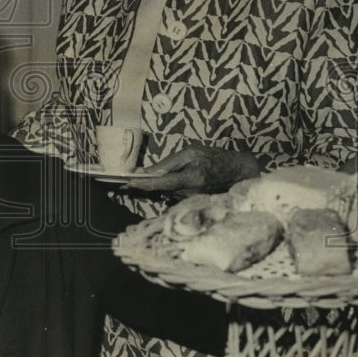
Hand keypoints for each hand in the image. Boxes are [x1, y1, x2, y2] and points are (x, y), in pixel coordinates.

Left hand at [123, 144, 259, 196]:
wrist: (237, 172)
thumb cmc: (214, 158)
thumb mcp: (191, 152)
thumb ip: (170, 163)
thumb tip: (149, 171)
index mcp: (190, 179)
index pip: (161, 183)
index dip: (143, 184)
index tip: (126, 183)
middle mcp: (190, 194)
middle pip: (159, 191)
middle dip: (142, 186)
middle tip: (120, 185)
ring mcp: (191, 201)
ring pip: (165, 193)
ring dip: (153, 187)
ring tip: (137, 182)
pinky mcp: (192, 203)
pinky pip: (172, 195)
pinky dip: (164, 189)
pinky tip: (161, 183)